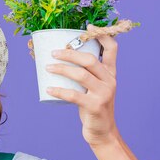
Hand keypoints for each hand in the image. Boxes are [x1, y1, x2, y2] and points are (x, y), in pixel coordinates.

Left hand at [45, 24, 120, 147]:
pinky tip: (49, 89)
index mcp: (111, 74)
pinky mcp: (95, 107)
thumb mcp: (95, 89)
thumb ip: (87, 76)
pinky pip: (74, 96)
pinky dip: (60, 91)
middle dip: (70, 53)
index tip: (88, 26)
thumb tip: (61, 61)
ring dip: (62, 69)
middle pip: (90, 60)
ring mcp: (103, 94)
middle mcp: (110, 81)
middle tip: (53, 53)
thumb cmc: (94, 108)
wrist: (102, 132)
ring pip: (81, 75)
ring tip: (48, 67)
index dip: (102, 35)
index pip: (112, 49)